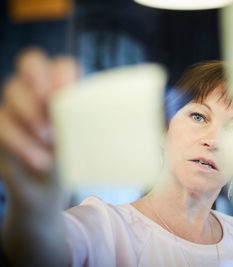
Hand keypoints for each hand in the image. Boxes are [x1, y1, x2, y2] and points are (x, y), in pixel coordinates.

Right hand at [0, 48, 78, 204]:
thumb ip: (87, 122)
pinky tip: (40, 160)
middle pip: (31, 62)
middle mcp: (40, 88)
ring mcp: (18, 103)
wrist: (53, 184)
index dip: (61, 74)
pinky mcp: (2, 123)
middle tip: (51, 109)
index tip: (65, 95)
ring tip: (50, 141)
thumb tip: (92, 117)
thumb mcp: (88, 139)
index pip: (62, 65)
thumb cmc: (77, 155)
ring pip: (13, 89)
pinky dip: (21, 141)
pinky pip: (2, 122)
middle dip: (39, 83)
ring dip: (32, 115)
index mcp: (68, 87)